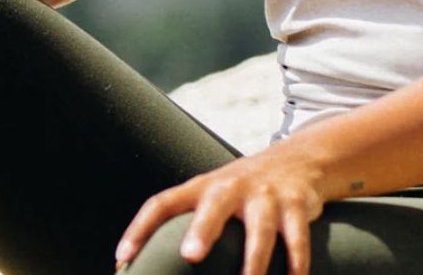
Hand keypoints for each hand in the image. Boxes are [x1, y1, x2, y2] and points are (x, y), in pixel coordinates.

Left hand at [114, 147, 326, 274]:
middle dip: (203, 230)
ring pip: (260, 229)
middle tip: (190, 255)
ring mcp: (266, 194)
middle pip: (214, 206)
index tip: (122, 259)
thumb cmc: (244, 191)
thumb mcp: (215, 197)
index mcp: (204, 187)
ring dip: (254, 261)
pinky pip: (297, 237)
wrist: (300, 159)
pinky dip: (296, 263)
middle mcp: (232, 187)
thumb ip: (189, 226)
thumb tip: (141, 269)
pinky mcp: (296, 203)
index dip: (140, 229)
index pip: (163, 203)